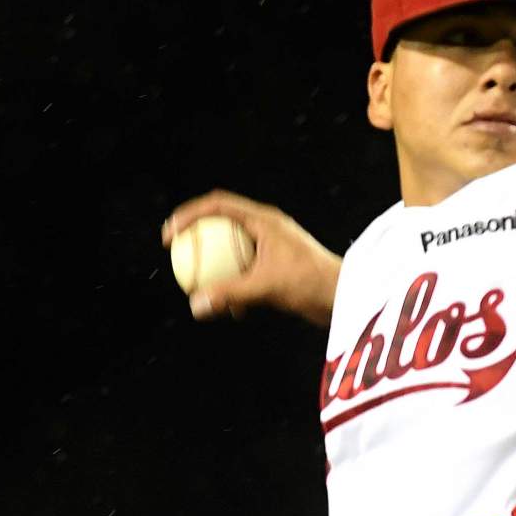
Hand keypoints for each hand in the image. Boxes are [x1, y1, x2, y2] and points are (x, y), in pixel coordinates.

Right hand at [161, 189, 341, 326]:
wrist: (345, 297)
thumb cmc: (311, 284)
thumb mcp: (266, 287)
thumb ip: (229, 294)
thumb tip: (195, 305)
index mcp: (265, 220)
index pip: (218, 205)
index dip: (188, 215)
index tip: (169, 236)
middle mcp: (267, 228)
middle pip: (221, 224)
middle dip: (196, 237)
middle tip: (175, 256)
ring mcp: (273, 246)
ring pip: (233, 250)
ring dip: (215, 266)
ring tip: (198, 286)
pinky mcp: (278, 266)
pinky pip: (246, 270)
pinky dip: (235, 285)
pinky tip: (231, 311)